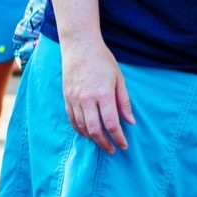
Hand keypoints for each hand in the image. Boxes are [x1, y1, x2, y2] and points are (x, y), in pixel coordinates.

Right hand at [60, 37, 134, 152]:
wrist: (79, 47)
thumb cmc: (102, 61)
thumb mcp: (119, 79)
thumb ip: (124, 102)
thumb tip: (130, 121)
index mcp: (103, 94)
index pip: (111, 123)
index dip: (118, 137)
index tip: (124, 145)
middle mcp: (87, 99)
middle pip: (95, 129)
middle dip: (104, 143)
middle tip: (112, 149)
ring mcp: (74, 99)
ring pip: (81, 126)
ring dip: (92, 138)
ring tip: (101, 142)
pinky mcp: (66, 97)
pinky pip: (72, 119)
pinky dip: (79, 129)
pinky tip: (87, 132)